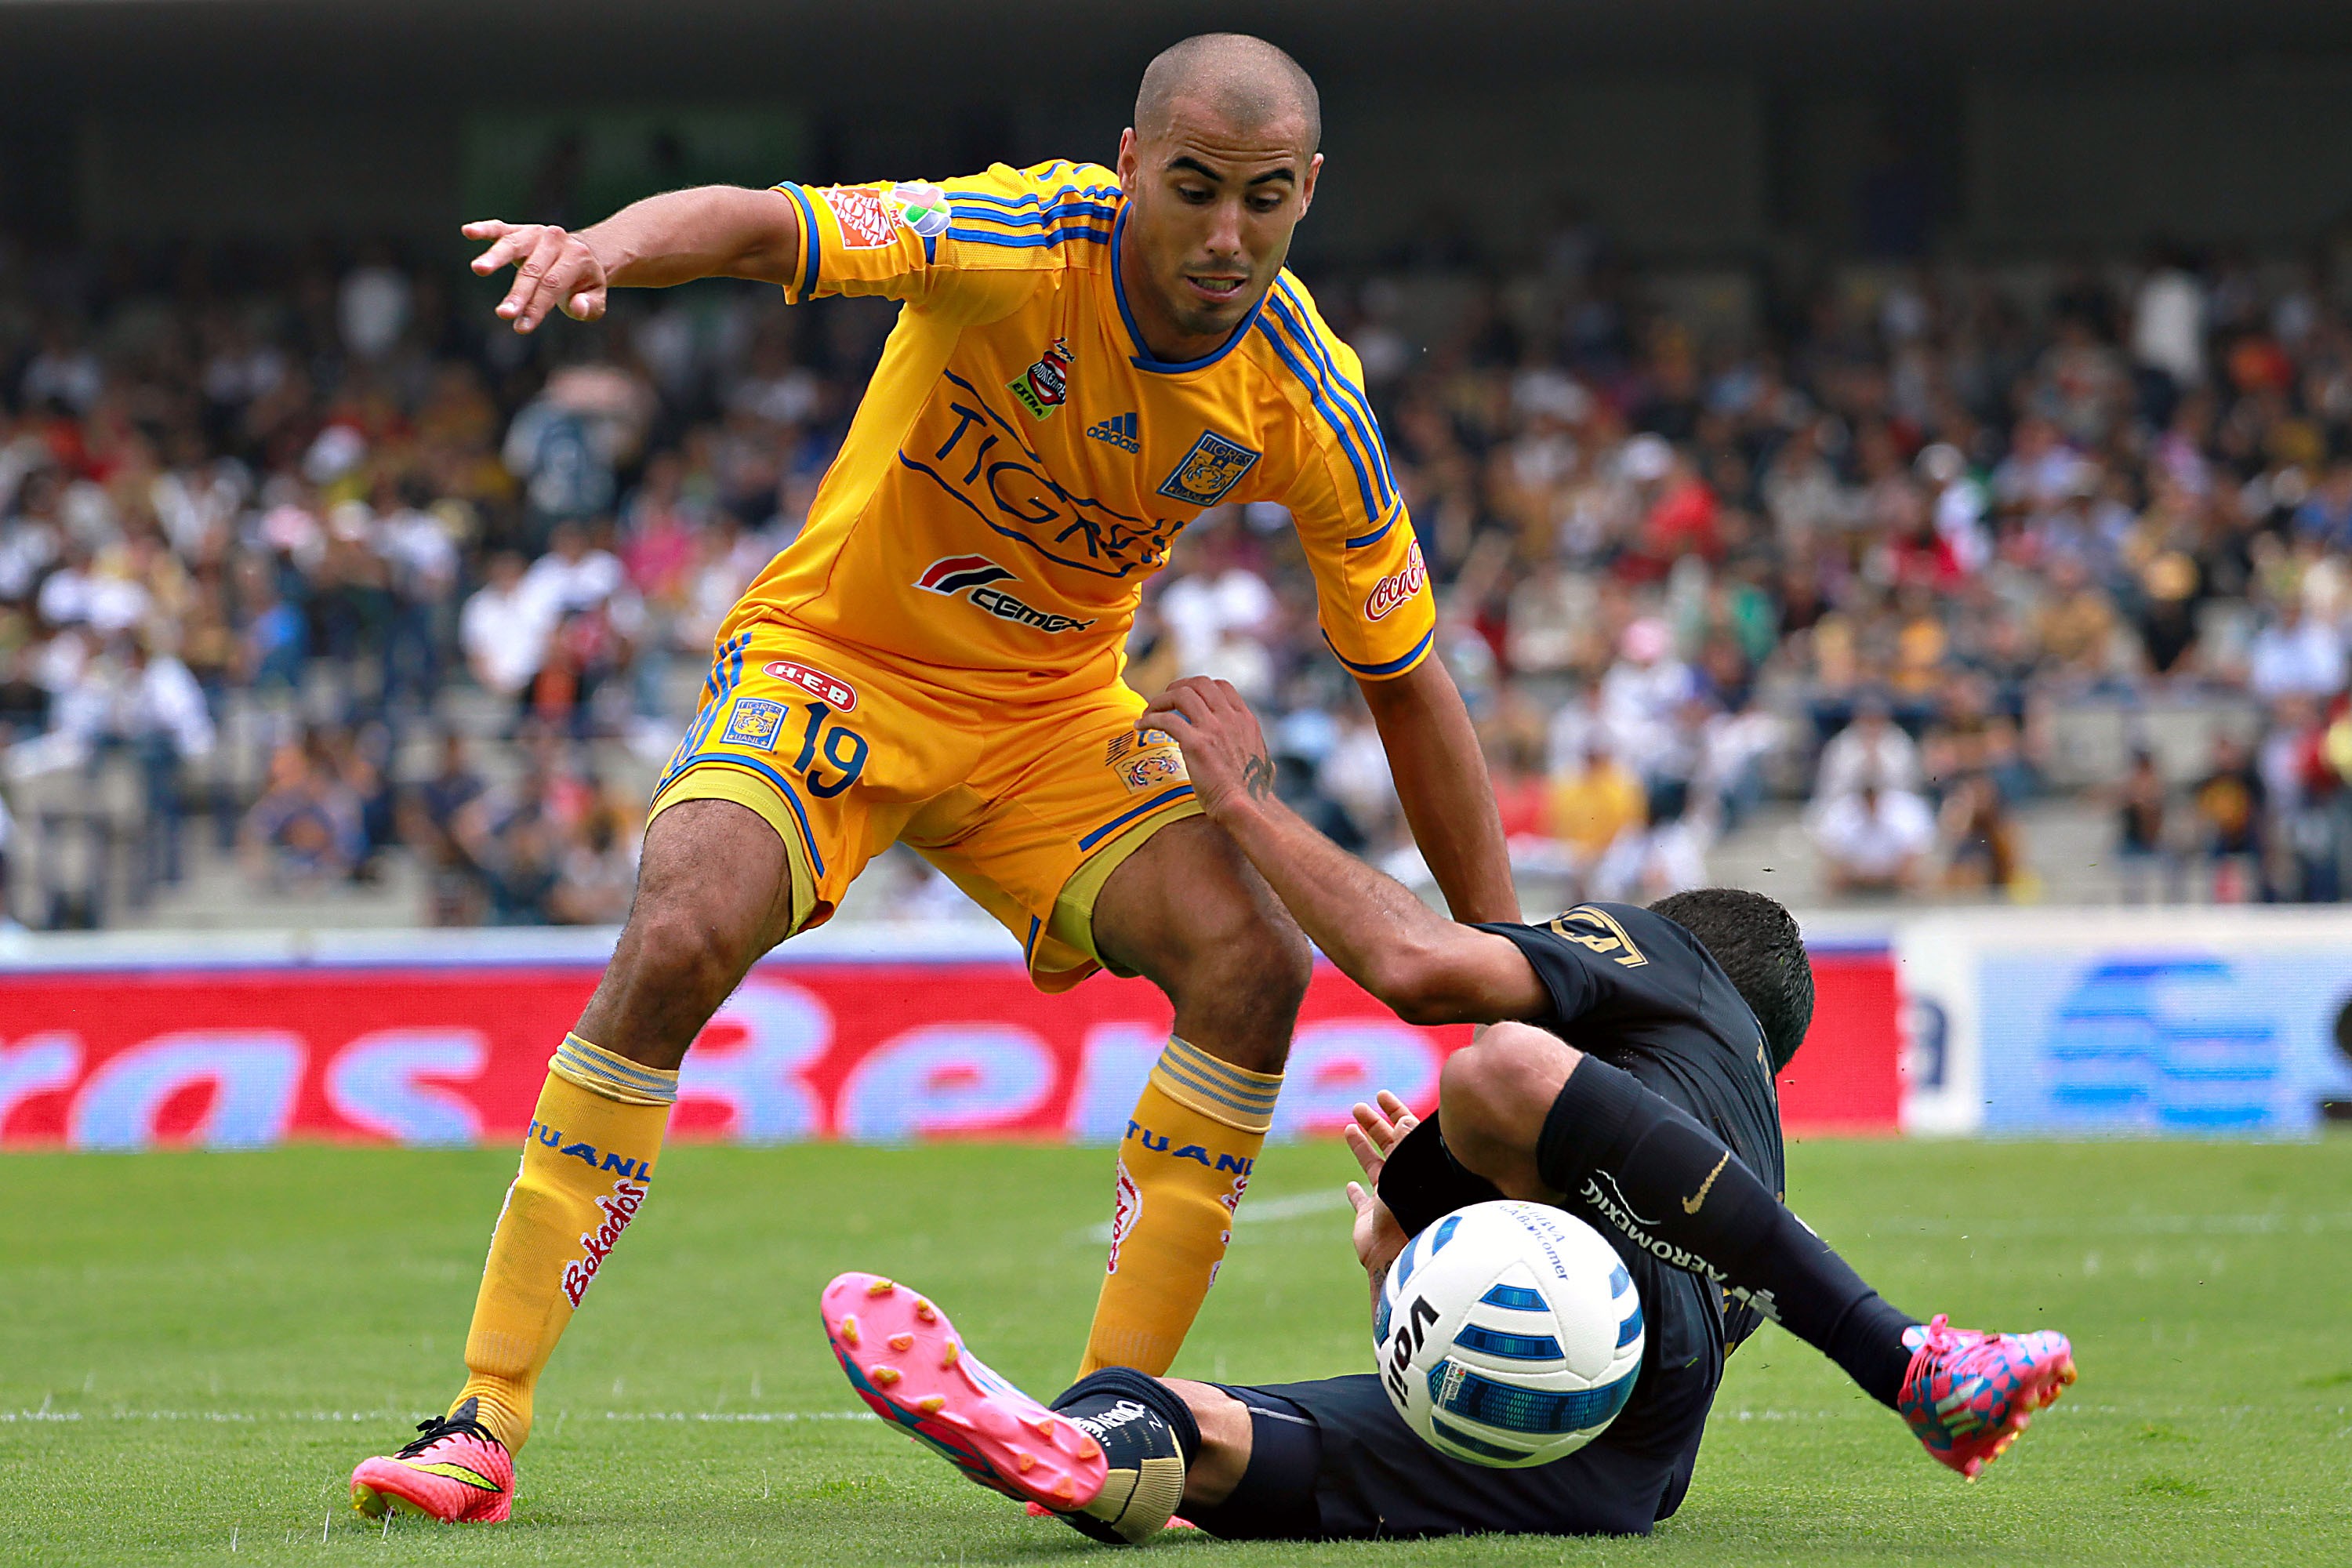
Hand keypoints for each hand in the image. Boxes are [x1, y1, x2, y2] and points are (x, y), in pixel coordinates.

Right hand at [464, 220, 609, 331]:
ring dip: (495, 258)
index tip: (522, 327)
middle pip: (533, 271)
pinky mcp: (518, 230)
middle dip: (518, 294)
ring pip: (513, 246)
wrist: (581, 254)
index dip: (537, 307)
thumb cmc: (583, 283)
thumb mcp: (595, 299)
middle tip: (504, 314)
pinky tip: (468, 231)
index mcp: (576, 257)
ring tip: (478, 269)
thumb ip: (589, 306)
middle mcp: (555, 241)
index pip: (553, 285)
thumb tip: (576, 306)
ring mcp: (535, 233)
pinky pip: (500, 228)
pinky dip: (484, 229)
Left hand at [1140, 676, 1277, 825]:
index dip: (1198, 687)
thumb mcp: (1263, 762)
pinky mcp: (1195, 744)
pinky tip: (1141, 727)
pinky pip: (1166, 720)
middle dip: (1177, 688)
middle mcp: (1230, 718)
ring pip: (1181, 695)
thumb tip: (1266, 764)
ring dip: (1160, 701)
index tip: (1184, 699)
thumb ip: (1257, 754)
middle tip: (1164, 702)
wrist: (1248, 807)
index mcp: (1245, 720)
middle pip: (1199, 683)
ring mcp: (1213, 729)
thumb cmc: (1254, 794)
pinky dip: (1149, 719)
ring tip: (1149, 713)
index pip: (1220, 686)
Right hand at [1342, 1090, 1418, 1292]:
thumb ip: (1405, 1144)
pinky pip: (1361, 1203)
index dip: (1396, 1112)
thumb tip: (1404, 1120)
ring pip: (1373, 1167)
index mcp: (1418, 1168)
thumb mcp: (1409, 1170)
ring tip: (1349, 1128)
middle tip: (1358, 1106)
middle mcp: (1404, 1181)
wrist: (1397, 1256)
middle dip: (1375, 1124)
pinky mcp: (1368, 1219)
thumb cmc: (1408, 1211)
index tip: (1382, 1095)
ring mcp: (1386, 1201)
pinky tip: (1349, 1186)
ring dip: (1361, 1148)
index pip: (1408, 1133)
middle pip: (1389, 1146)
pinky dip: (1354, 1194)